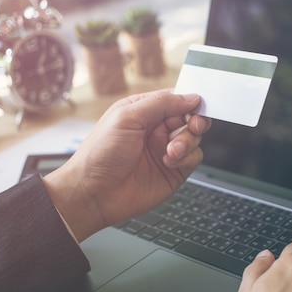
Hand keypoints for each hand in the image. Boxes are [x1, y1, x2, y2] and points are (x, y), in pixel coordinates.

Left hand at [43, 90, 210, 241]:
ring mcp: (165, 149)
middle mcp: (157, 129)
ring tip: (171, 151)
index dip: (189, 101)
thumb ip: (161, 103)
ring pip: (194, 137)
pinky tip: (169, 162)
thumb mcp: (127, 117)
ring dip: (187, 141)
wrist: (94, 194)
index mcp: (144, 110)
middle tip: (193, 125)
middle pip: (189, 117)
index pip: (176, 99)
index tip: (197, 105)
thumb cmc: (100, 154)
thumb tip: (191, 98)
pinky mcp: (173, 170)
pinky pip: (194, 158)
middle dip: (195, 120)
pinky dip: (187, 158)